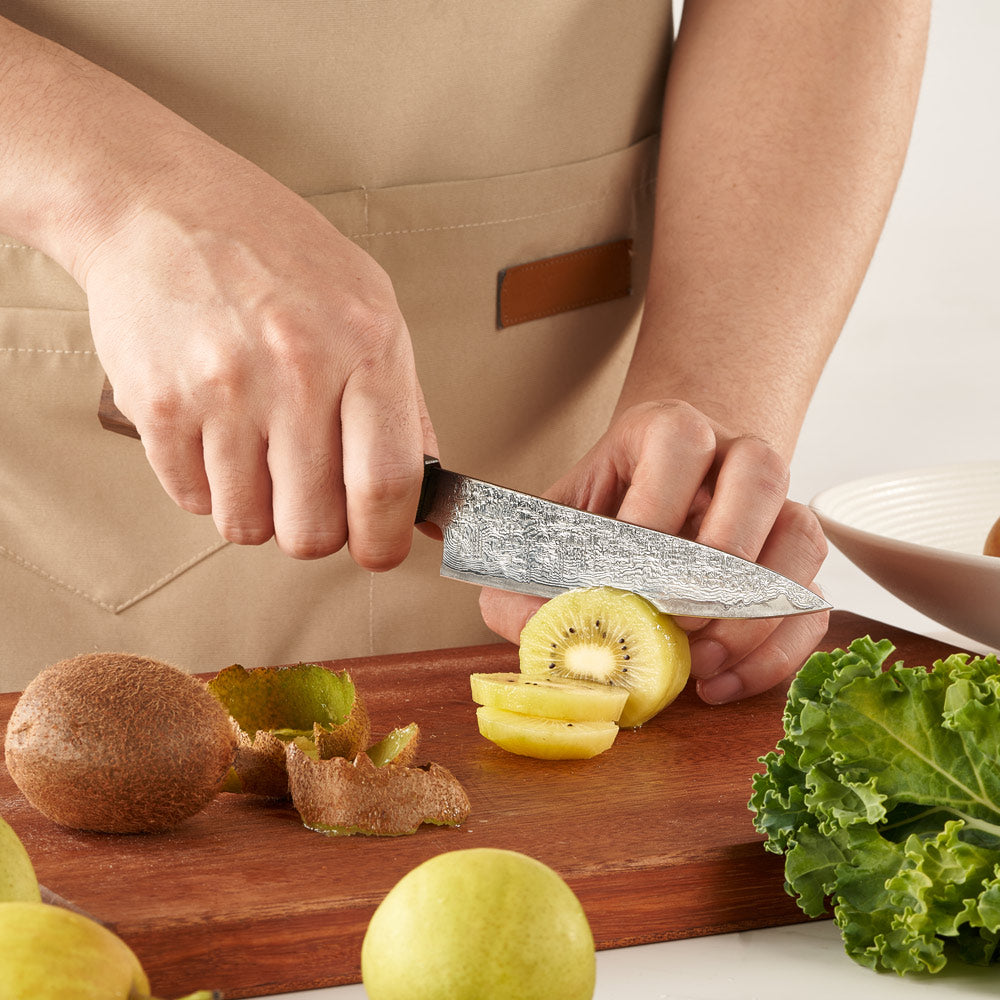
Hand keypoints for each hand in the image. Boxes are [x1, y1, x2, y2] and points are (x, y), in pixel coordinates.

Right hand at [81, 149, 434, 566]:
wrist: (160, 204)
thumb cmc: (276, 256)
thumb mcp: (370, 307)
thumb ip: (404, 406)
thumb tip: (422, 503)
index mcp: (366, 346)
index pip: (386, 485)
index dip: (384, 541)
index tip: (378, 550)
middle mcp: (296, 371)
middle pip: (313, 529)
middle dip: (314, 532)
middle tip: (308, 499)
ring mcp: (221, 389)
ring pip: (247, 526)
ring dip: (257, 509)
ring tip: (255, 452)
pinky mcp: (156, 405)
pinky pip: (191, 500)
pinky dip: (206, 484)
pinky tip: (213, 432)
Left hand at [478, 400, 828, 702]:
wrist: (654, 496)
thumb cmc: (601, 514)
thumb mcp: (554, 526)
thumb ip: (528, 571)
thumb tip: (532, 626)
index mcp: (667, 430)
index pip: (680, 444)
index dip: (656, 509)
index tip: (628, 577)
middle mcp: (733, 457)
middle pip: (761, 475)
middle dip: (721, 558)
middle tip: (677, 619)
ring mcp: (774, 507)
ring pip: (801, 538)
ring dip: (756, 612)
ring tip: (699, 661)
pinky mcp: (792, 563)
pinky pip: (810, 603)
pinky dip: (774, 652)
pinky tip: (719, 681)